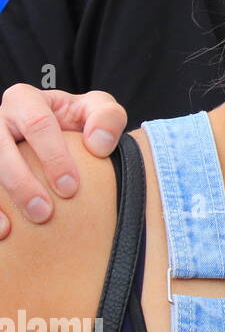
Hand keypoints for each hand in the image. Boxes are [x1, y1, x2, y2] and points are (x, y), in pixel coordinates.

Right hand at [0, 84, 125, 237]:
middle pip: (0, 150)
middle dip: (21, 184)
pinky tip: (2, 231)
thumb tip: (98, 145)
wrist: (61, 131)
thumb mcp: (100, 109)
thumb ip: (107, 118)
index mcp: (25, 100)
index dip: (53, 156)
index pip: (37, 124)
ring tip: (13, 229)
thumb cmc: (80, 120)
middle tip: (44, 213)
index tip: (70, 188)